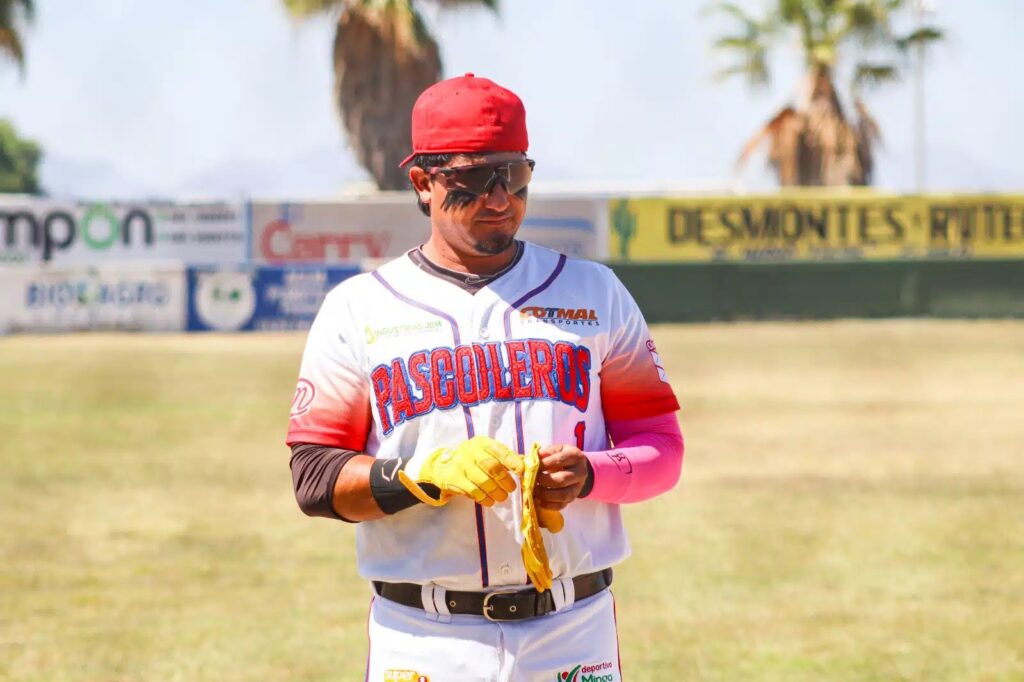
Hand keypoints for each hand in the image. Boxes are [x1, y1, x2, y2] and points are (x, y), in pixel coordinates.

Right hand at [398, 436, 522, 507]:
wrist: (441, 466)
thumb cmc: (471, 459)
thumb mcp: (485, 452)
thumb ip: (503, 458)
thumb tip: (526, 465)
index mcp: (482, 443)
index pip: (500, 451)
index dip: (513, 462)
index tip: (522, 472)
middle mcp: (470, 451)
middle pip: (492, 467)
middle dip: (505, 481)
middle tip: (511, 489)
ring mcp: (461, 465)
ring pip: (484, 482)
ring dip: (496, 492)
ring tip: (501, 497)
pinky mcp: (454, 479)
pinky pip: (473, 492)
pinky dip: (484, 498)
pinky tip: (489, 501)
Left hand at [535, 444, 590, 511]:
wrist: (576, 467)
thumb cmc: (562, 457)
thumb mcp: (556, 450)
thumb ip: (545, 453)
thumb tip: (531, 460)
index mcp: (576, 457)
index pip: (560, 460)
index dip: (544, 464)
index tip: (532, 466)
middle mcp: (580, 473)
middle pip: (562, 479)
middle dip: (544, 480)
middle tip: (532, 479)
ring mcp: (578, 488)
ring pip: (563, 495)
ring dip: (545, 494)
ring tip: (534, 490)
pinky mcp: (572, 498)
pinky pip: (561, 505)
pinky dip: (547, 504)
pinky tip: (537, 500)